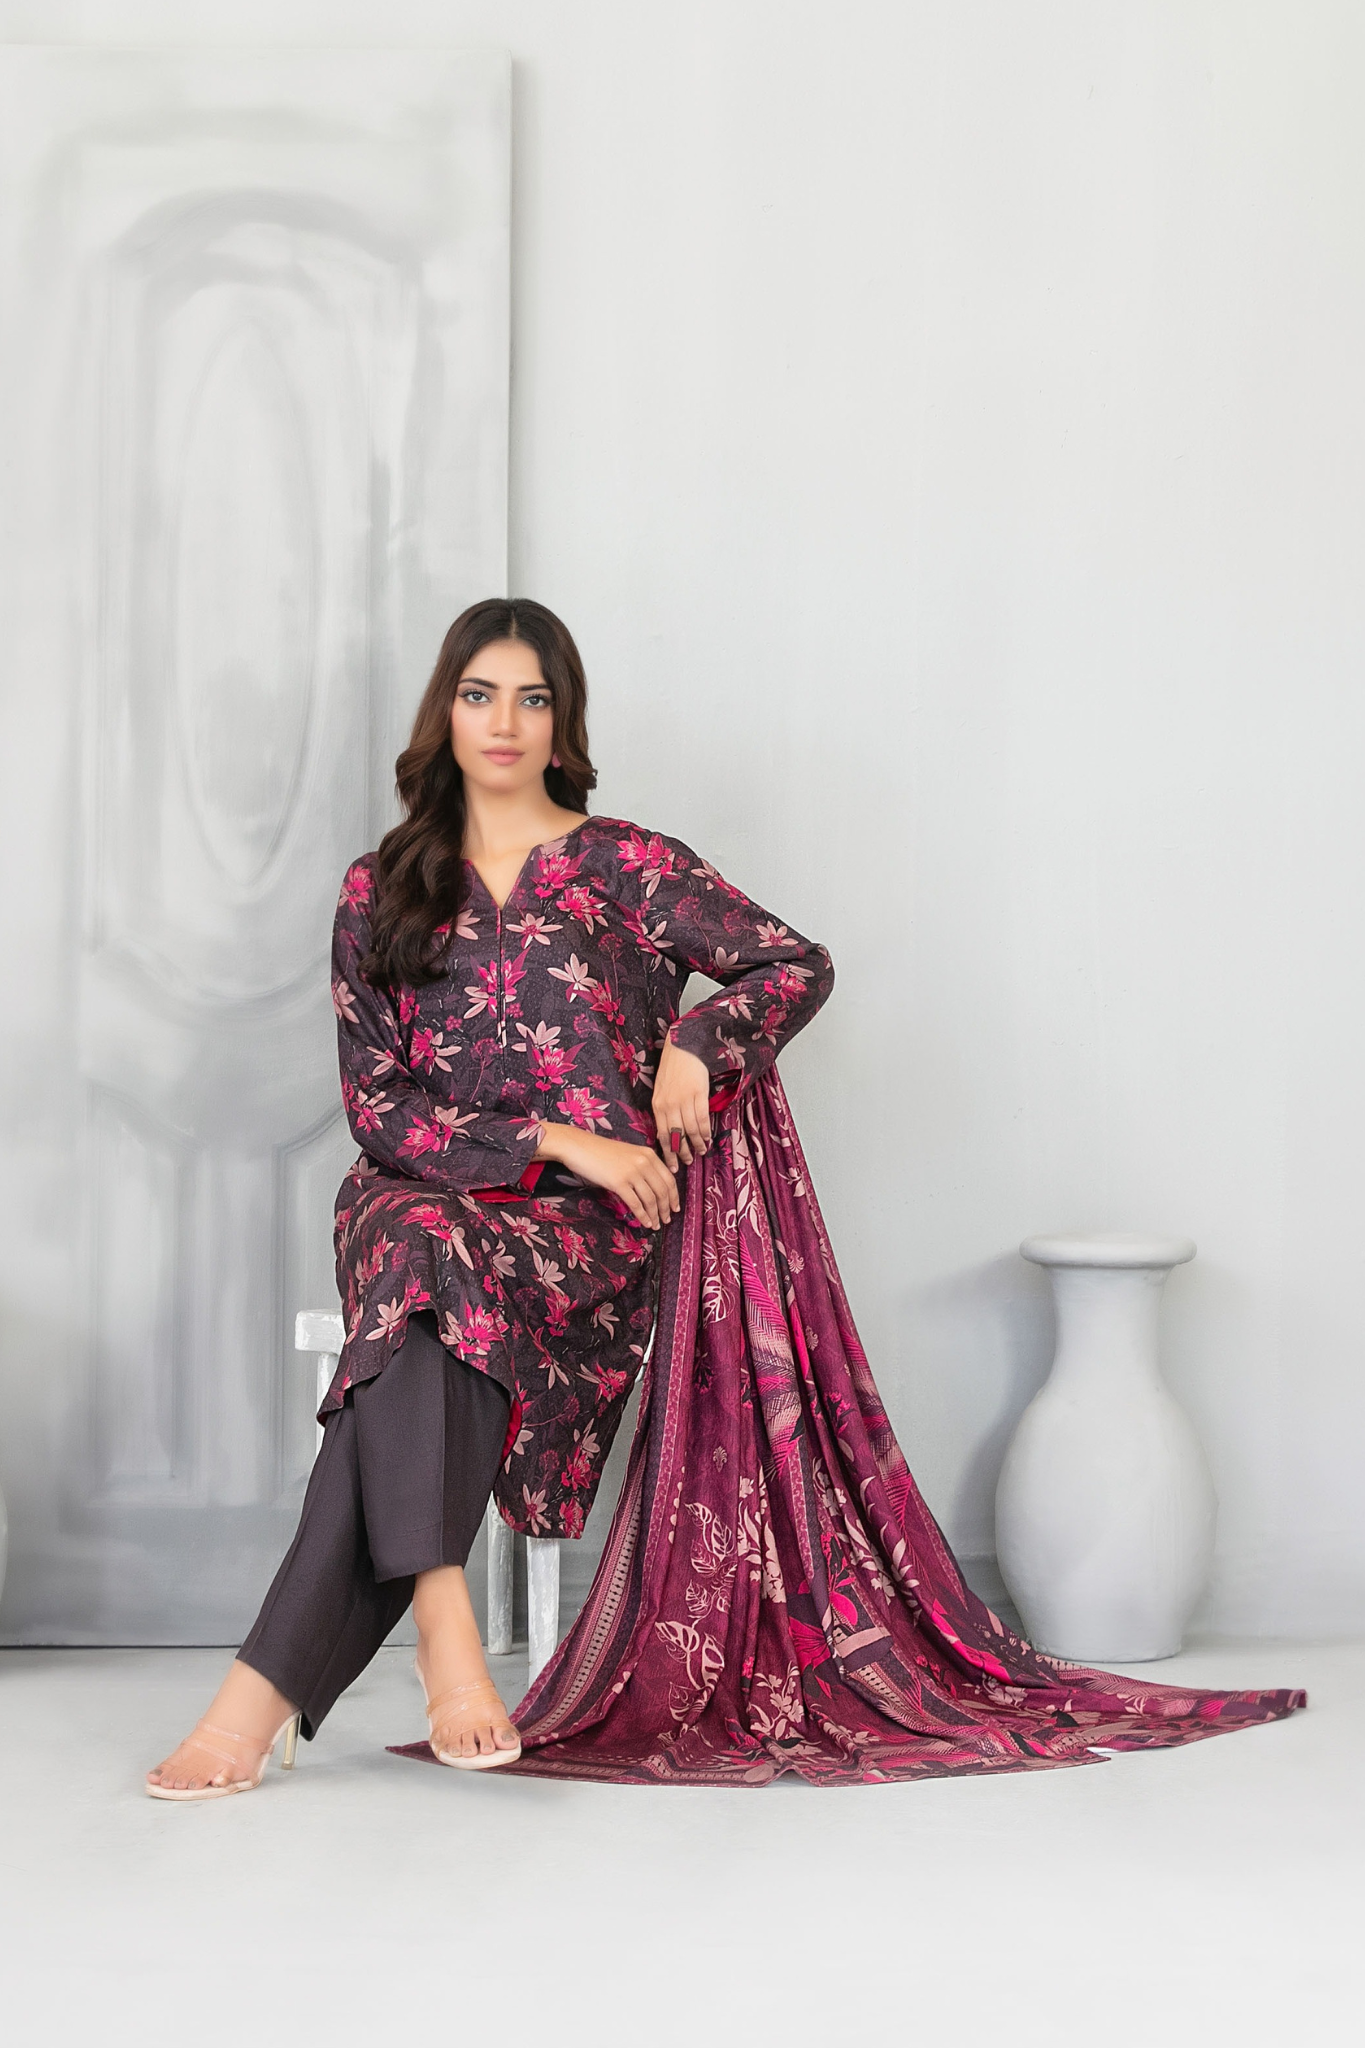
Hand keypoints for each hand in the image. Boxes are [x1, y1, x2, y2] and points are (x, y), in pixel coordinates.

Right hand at [535, 1122, 680, 1229]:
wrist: (579, 1147)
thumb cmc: (601, 1151)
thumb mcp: (628, 1154)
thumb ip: (642, 1165)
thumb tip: (653, 1187)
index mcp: (648, 1154)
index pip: (669, 1178)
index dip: (674, 1196)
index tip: (675, 1207)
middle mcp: (644, 1162)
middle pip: (662, 1190)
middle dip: (666, 1208)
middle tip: (667, 1220)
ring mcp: (632, 1172)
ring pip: (651, 1199)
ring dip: (655, 1214)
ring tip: (656, 1224)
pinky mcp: (619, 1182)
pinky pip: (636, 1204)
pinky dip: (642, 1216)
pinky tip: (645, 1223)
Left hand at [652, 1036, 711, 1171]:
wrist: (683, 1047)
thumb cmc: (672, 1068)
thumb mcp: (662, 1090)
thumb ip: (664, 1109)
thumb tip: (671, 1130)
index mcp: (657, 1105)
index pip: (662, 1134)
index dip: (668, 1152)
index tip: (673, 1165)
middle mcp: (668, 1105)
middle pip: (676, 1136)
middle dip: (682, 1152)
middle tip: (687, 1163)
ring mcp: (683, 1099)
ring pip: (690, 1129)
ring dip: (697, 1143)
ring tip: (701, 1151)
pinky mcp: (698, 1093)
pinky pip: (702, 1118)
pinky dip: (705, 1131)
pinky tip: (708, 1138)